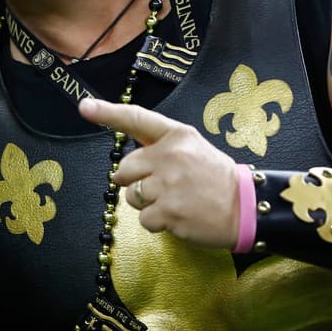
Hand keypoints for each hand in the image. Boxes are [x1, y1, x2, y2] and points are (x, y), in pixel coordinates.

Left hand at [79, 97, 238, 248]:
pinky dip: (157, 223)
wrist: (247, 207)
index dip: (107, 113)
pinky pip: (144, 219)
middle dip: (136, 181)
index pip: (137, 119)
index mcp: (176, 136)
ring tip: (174, 201)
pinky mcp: (169, 212)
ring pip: (131, 196)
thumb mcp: (192, 149)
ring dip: (146, 204)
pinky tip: (177, 216)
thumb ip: (160, 147)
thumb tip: (126, 163)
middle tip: (163, 186)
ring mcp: (169, 185)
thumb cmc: (214, 178)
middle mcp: (170, 156)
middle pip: (124, 169)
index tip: (85, 107)